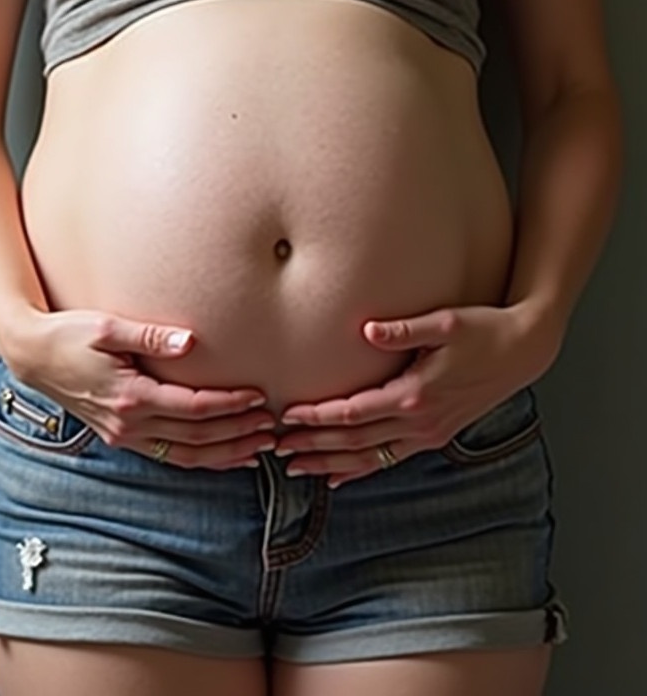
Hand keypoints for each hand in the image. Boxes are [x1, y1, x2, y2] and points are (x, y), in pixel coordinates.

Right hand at [2, 307, 275, 469]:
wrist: (33, 357)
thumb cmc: (69, 335)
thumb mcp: (106, 327)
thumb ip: (149, 336)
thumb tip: (189, 342)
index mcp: (130, 397)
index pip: (193, 408)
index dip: (230, 405)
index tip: (259, 396)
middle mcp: (129, 424)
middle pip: (197, 436)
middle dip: (238, 432)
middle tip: (273, 424)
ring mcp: (125, 436)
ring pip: (187, 456)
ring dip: (226, 453)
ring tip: (261, 446)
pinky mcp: (122, 437)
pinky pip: (171, 456)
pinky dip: (203, 459)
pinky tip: (227, 456)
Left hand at [275, 302, 562, 487]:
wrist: (524, 351)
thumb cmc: (483, 331)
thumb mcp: (446, 323)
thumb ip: (403, 329)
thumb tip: (365, 328)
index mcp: (415, 394)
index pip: (354, 412)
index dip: (318, 417)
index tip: (286, 415)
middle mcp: (419, 422)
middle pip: (354, 441)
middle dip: (313, 445)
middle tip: (274, 448)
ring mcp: (427, 434)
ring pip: (369, 458)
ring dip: (330, 463)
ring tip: (294, 468)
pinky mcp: (434, 436)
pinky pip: (390, 459)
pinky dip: (360, 469)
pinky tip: (337, 476)